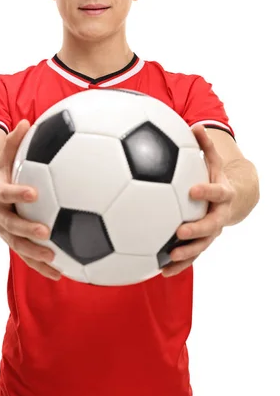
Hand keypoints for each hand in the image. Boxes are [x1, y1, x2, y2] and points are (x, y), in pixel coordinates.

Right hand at [0, 120, 61, 279]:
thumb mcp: (1, 160)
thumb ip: (13, 143)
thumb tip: (26, 121)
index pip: (5, 194)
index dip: (17, 193)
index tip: (33, 192)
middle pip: (11, 226)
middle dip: (26, 230)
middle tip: (45, 232)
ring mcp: (6, 234)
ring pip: (18, 247)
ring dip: (35, 255)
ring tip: (54, 259)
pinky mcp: (14, 244)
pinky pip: (28, 259)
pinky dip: (43, 268)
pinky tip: (62, 274)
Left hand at [161, 125, 235, 276]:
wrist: (234, 199)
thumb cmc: (216, 176)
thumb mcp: (214, 159)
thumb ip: (205, 144)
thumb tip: (195, 124)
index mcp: (222, 193)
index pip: (216, 192)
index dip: (207, 191)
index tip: (193, 190)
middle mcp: (219, 215)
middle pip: (211, 225)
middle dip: (197, 230)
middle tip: (179, 232)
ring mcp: (211, 232)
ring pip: (202, 246)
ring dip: (186, 254)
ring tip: (169, 259)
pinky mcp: (202, 243)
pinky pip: (191, 257)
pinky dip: (178, 265)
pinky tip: (160, 271)